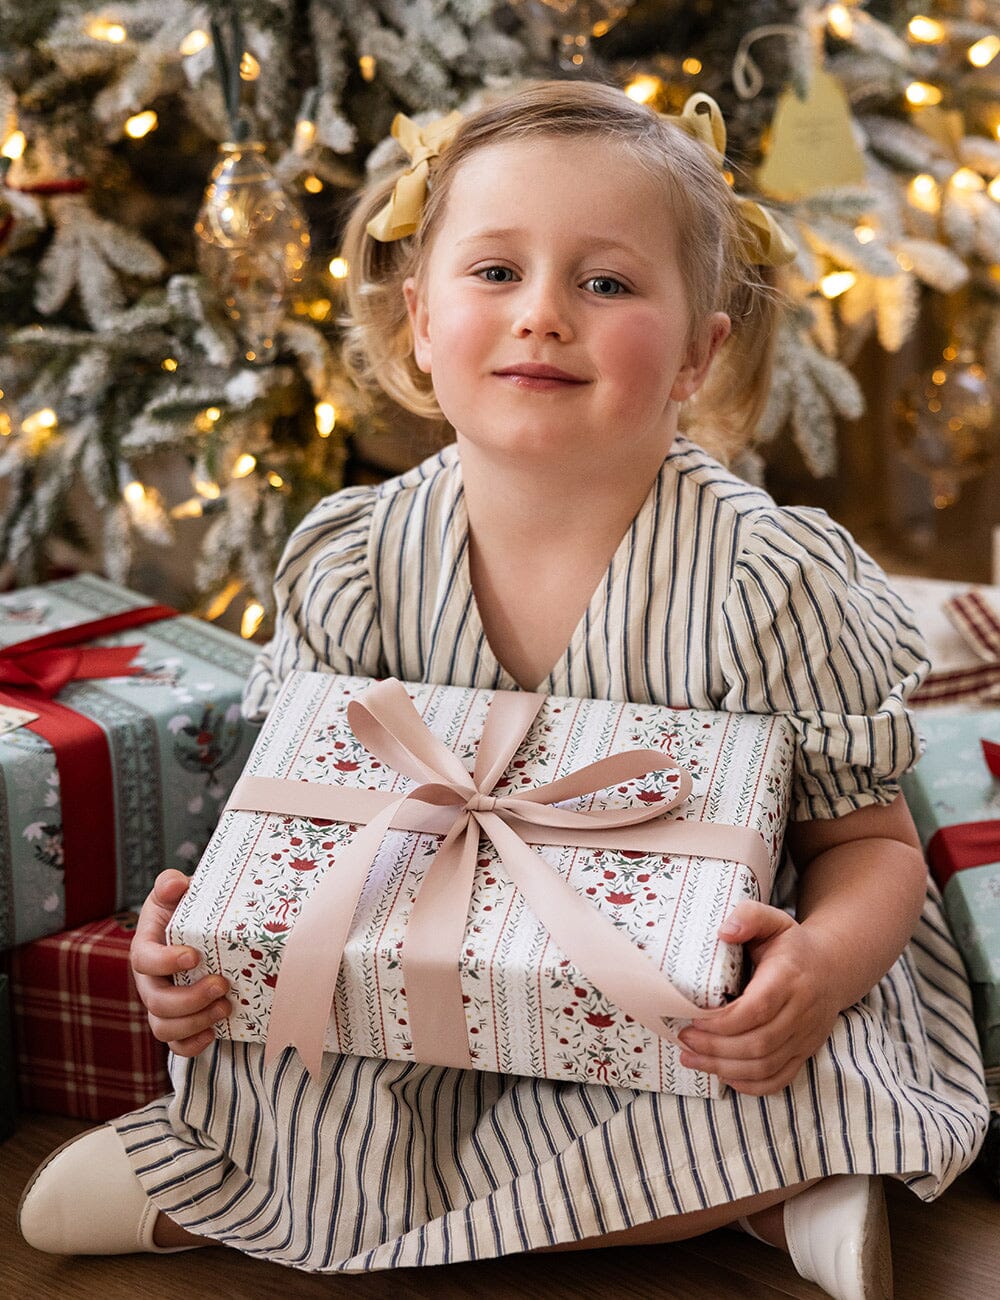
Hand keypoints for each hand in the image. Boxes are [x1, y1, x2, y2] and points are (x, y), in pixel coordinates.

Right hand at [130, 869, 230, 1056]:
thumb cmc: (186, 909)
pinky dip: (193, 1045)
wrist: (201, 929)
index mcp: (146, 947)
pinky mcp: (178, 1021)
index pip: (144, 960)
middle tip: (221, 984)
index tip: (194, 956)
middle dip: (189, 998)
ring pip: (164, 1027)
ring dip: (195, 1022)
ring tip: (226, 1007)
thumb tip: (174, 884)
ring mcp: (162, 1004)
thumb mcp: (176, 892)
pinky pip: (176, 1045)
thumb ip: (170, 885)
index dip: (166, 962)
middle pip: (155, 1001)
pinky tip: (215, 1032)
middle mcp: (149, 980)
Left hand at [676, 900, 842, 1095]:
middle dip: (715, 1047)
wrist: (832, 968)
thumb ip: (748, 916)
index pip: (757, 1009)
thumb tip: (723, 932)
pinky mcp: (804, 1053)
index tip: (693, 1018)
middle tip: (683, 1038)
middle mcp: (802, 1012)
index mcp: (790, 978)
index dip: (723, 1021)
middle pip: (758, 1043)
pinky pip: (779, 1080)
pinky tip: (722, 1075)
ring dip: (724, 1068)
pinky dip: (749, 1085)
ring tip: (690, 1058)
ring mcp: (805, 1037)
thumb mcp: (772, 920)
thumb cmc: (791, 945)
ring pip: (765, 1066)